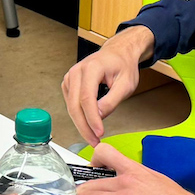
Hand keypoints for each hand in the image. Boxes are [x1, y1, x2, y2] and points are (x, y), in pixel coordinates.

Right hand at [61, 26, 151, 146]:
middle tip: (94, 141)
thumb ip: (112, 101)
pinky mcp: (69, 84)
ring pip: (71, 106)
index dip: (92, 118)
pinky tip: (88, 124)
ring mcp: (70, 77)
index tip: (99, 132)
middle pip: (75, 105)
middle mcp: (77, 71)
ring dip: (81, 124)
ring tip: (93, 136)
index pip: (87, 98)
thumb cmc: (123, 66)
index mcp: (92, 68)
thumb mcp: (126, 84)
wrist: (117, 54)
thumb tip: (99, 117)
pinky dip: (78, 116)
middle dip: (84, 126)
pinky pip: (71, 104)